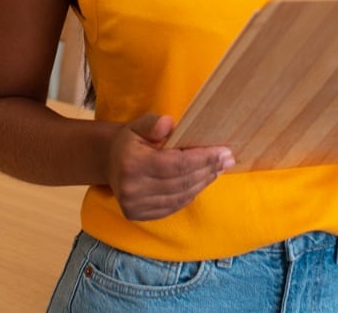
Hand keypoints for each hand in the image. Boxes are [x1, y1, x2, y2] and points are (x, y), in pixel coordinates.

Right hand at [106, 113, 233, 220]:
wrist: (110, 161)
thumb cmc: (131, 140)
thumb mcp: (139, 124)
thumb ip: (154, 123)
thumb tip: (169, 124)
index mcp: (131, 163)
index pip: (176, 164)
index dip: (203, 159)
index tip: (223, 151)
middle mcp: (132, 188)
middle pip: (181, 182)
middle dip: (208, 170)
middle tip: (227, 159)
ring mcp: (134, 205)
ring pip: (180, 197)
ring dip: (202, 183)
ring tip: (217, 169)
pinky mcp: (138, 215)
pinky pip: (173, 206)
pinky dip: (190, 194)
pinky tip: (200, 181)